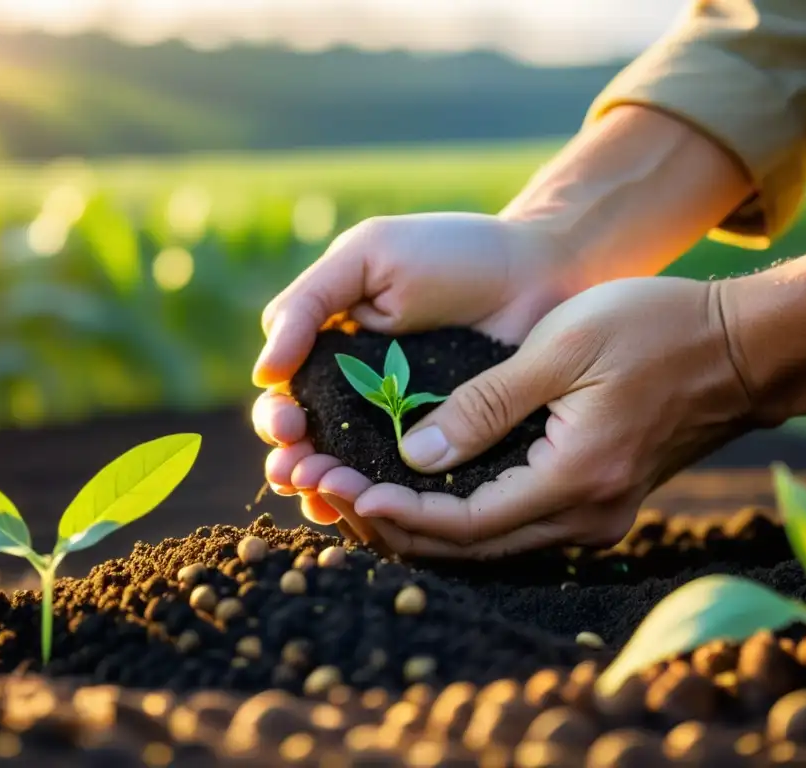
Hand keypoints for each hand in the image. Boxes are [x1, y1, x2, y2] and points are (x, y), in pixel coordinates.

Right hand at [252, 212, 581, 526]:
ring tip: (321, 496)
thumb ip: (309, 303)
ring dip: (326, 490)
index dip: (277, 416)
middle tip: (297, 472)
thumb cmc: (452, 252)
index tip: (287, 425)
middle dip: (294, 462)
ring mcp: (404, 427)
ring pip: (351, 471)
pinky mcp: (448, 449)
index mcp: (333, 349)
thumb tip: (264, 374)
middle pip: (310, 443)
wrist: (541, 269)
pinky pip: (409, 485)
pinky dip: (383, 502)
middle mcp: (361, 394)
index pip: (287, 394)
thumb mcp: (368, 257)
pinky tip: (366, 513)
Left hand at [270, 276, 754, 556]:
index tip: (344, 491)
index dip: (400, 512)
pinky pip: (514, 522)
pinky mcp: (596, 499)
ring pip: (491, 541)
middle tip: (333, 497)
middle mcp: (585, 516)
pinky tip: (423, 490)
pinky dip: (462, 513)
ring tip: (360, 495)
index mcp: (575, 481)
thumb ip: (486, 406)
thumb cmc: (653, 329)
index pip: (466, 523)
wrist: (739, 347)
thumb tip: (417, 455)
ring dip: (424, 523)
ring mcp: (594, 514)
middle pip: (472, 547)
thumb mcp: (561, 350)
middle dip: (397, 526)